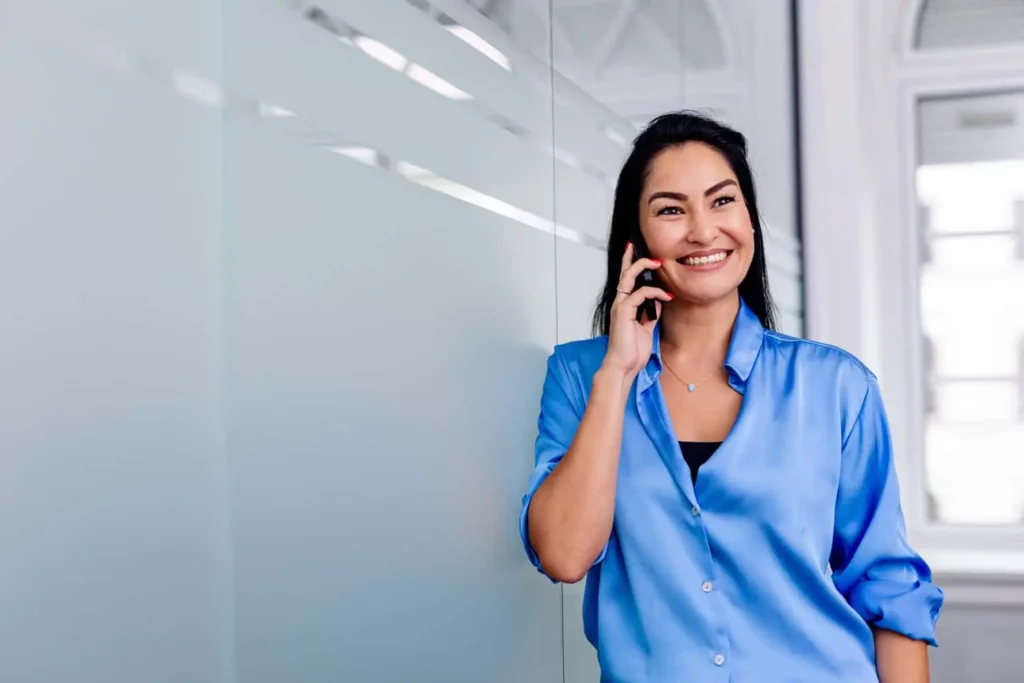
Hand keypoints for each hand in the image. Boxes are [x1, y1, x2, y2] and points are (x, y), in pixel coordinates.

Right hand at [601, 243, 672, 378]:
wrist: (623, 366)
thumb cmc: (632, 351)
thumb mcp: (646, 329)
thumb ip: (650, 314)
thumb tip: (658, 302)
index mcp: (624, 307)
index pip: (627, 282)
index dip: (632, 267)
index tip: (644, 258)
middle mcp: (620, 303)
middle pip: (623, 274)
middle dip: (631, 258)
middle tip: (638, 246)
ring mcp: (620, 306)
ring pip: (629, 278)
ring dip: (643, 267)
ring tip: (657, 263)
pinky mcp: (623, 312)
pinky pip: (640, 294)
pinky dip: (654, 293)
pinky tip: (665, 296)